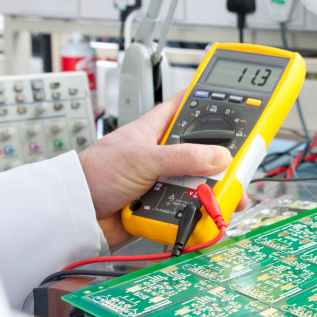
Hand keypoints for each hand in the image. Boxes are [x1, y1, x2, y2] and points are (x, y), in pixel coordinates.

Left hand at [77, 91, 231, 245]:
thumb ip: (183, 156)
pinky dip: (198, 213)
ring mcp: (164, 181)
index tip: (238, 102)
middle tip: (240, 166)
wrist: (76, 213)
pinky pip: (189, 208)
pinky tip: (206, 215)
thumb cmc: (94, 173)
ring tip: (225, 198)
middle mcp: (164, 155)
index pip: (189, 107)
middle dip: (222, 161)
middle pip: (204, 152)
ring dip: (212, 192)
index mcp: (157, 130)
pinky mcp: (163, 206)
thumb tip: (219, 157)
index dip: (212, 102)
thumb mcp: (143, 158)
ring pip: (200, 184)